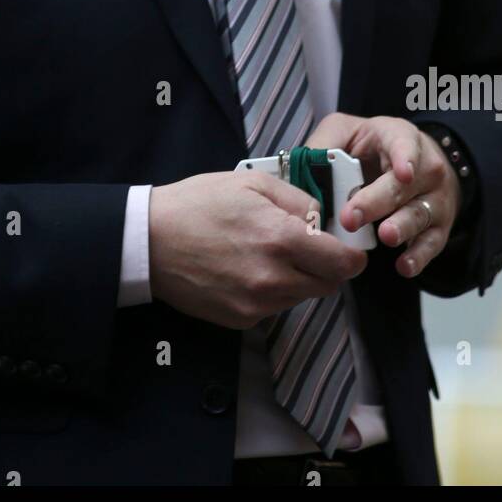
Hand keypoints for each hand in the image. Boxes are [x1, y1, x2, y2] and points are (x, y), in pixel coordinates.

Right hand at [148, 170, 367, 329]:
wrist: (150, 240)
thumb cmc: (199, 203)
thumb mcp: (252, 182)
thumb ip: (298, 199)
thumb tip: (324, 219)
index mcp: (281, 240)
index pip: (343, 263)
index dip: (352, 255)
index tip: (348, 247)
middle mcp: (274, 280)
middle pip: (328, 285)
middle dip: (326, 266)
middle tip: (306, 245)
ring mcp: (257, 305)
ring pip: (302, 296)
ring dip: (299, 278)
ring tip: (268, 252)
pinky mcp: (241, 320)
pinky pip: (274, 307)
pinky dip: (272, 290)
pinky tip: (247, 268)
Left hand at [305, 113, 462, 279]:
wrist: (416, 164)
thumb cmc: (373, 148)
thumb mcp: (345, 132)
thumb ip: (324, 145)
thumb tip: (300, 171)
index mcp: (399, 138)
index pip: (404, 143)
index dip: (404, 157)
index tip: (402, 173)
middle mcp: (424, 168)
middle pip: (402, 186)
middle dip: (377, 202)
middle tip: (351, 217)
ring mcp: (433, 199)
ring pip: (418, 214)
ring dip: (401, 227)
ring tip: (385, 236)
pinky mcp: (438, 227)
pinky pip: (431, 244)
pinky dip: (418, 256)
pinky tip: (404, 265)